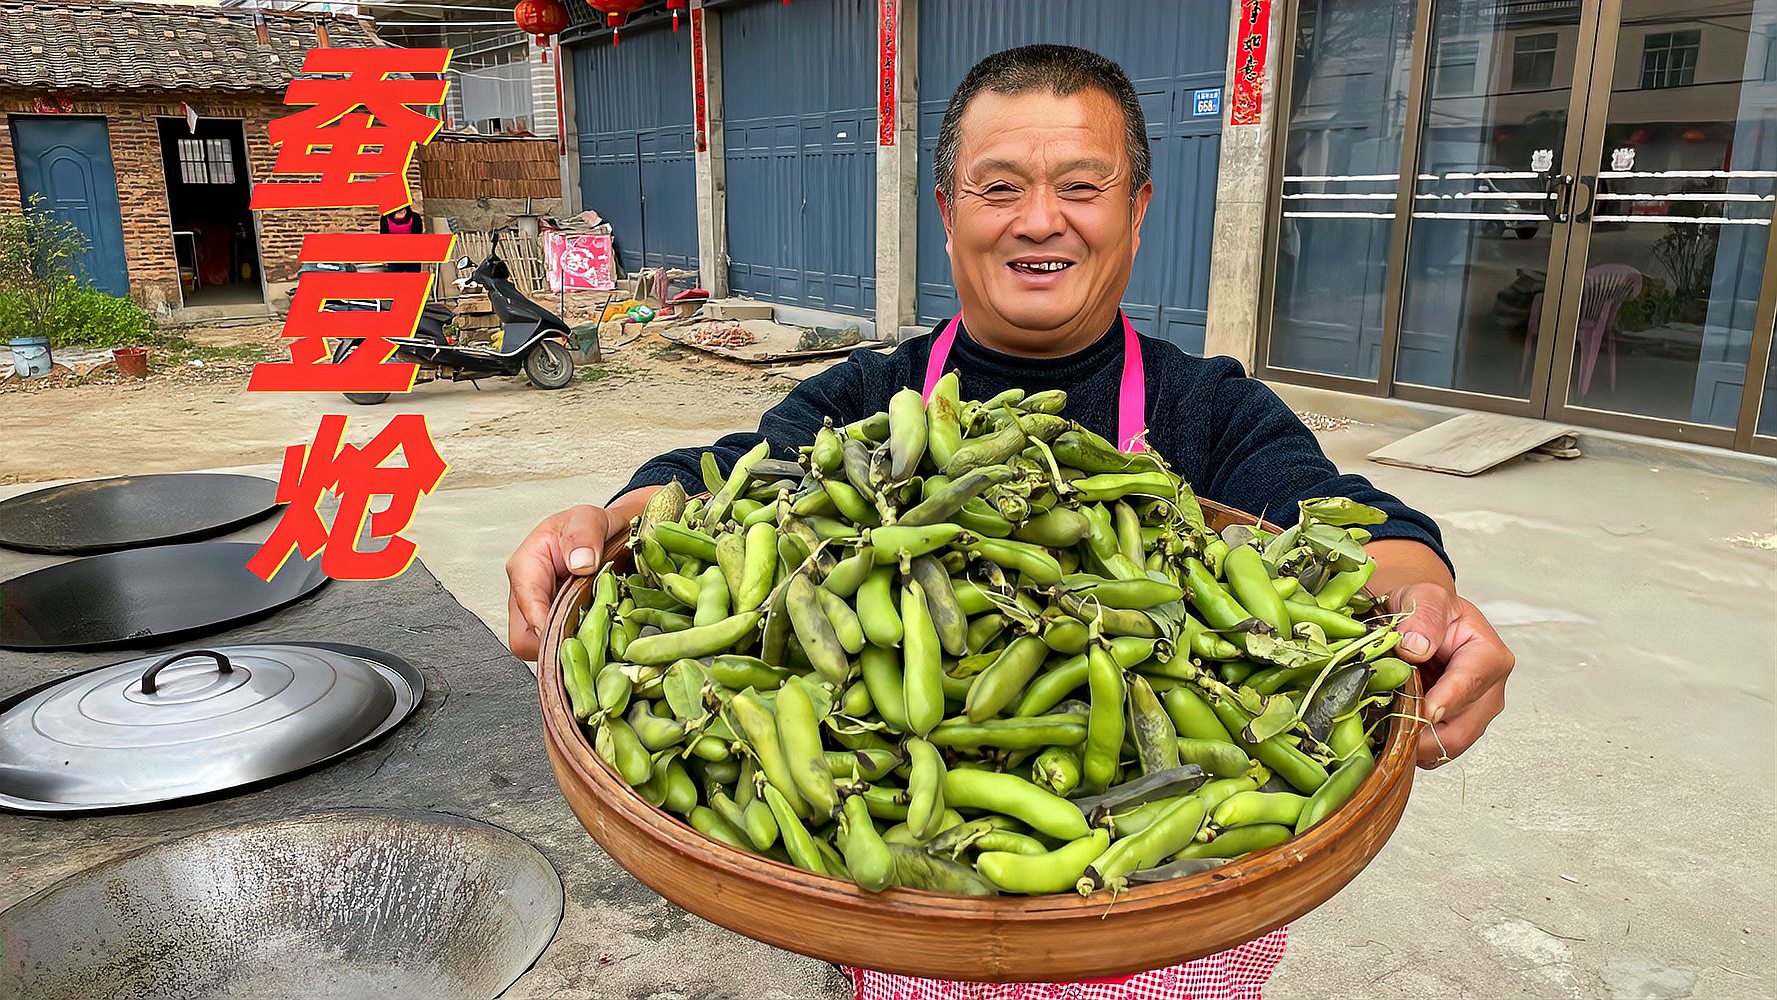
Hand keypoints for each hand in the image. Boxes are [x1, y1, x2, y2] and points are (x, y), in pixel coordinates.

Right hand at [506, 504, 617, 660]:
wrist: (599, 533)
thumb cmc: (586, 527)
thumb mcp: (588, 518)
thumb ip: (584, 535)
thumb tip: (581, 562)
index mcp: (526, 565)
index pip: (525, 602)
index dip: (543, 622)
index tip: (567, 633)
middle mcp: (525, 593)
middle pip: (524, 638)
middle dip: (555, 644)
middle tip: (590, 639)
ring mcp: (536, 612)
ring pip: (538, 647)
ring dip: (567, 646)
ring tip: (597, 635)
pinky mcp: (551, 625)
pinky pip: (555, 647)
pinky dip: (575, 647)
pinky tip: (595, 636)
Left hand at [1386, 582, 1512, 767]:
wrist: (1423, 622)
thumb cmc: (1427, 609)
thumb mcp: (1423, 597)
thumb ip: (1423, 617)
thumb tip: (1416, 648)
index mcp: (1489, 656)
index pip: (1469, 686)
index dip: (1442, 702)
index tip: (1419, 712)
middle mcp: (1490, 691)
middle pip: (1460, 729)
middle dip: (1422, 732)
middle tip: (1386, 727)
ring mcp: (1475, 714)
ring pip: (1448, 746)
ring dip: (1415, 743)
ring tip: (1383, 728)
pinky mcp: (1457, 729)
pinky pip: (1437, 752)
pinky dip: (1414, 748)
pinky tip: (1391, 731)